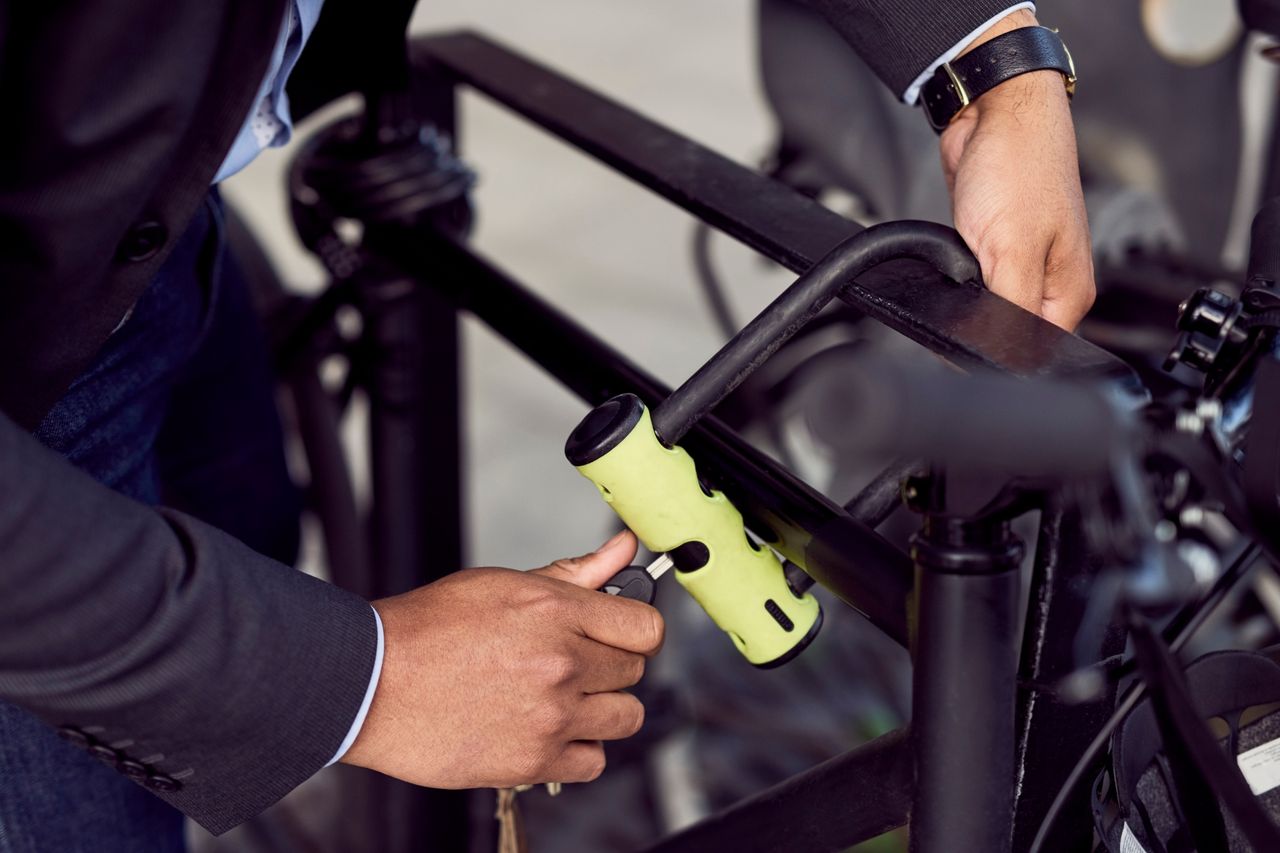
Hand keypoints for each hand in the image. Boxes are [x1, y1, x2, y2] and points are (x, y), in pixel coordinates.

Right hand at [341, 531, 663, 788]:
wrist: (372, 683)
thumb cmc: (428, 630)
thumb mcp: (504, 583)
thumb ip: (575, 571)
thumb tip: (624, 549)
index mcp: (557, 611)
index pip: (647, 627)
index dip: (636, 630)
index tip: (620, 635)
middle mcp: (562, 663)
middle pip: (634, 671)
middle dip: (609, 666)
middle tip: (573, 664)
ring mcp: (551, 715)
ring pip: (625, 718)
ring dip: (601, 709)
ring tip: (563, 699)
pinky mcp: (533, 760)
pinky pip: (593, 761)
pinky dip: (578, 750)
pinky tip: (549, 731)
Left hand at [939, 10, 1094, 330]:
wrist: (992, 111)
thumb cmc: (1019, 164)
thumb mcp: (1012, 249)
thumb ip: (1009, 309)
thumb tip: (1002, 354)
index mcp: (1069, 292)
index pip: (1035, 351)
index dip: (998, 356)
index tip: (966, 349)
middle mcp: (1050, 281)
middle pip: (1010, 330)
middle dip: (980, 323)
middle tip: (961, 299)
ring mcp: (1022, 262)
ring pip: (989, 305)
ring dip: (968, 298)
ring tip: (961, 270)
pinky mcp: (993, 245)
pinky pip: (974, 278)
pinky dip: (959, 275)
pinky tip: (952, 260)